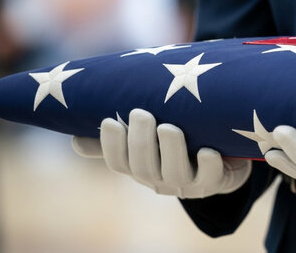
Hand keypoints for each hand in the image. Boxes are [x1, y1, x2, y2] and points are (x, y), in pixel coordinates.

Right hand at [72, 109, 250, 197]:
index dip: (111, 145)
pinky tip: (207, 151)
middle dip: (140, 141)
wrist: (222, 163)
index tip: (110, 120)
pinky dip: (208, 164)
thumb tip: (73, 141)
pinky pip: (210, 178)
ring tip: (169, 127)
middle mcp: (160, 179)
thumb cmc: (176, 147)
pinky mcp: (214, 182)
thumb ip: (116, 141)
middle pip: (143, 167)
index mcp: (141, 168)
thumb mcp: (146, 141)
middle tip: (141, 113)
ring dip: (171, 149)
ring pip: (174, 173)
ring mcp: (187, 183)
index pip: (118, 162)